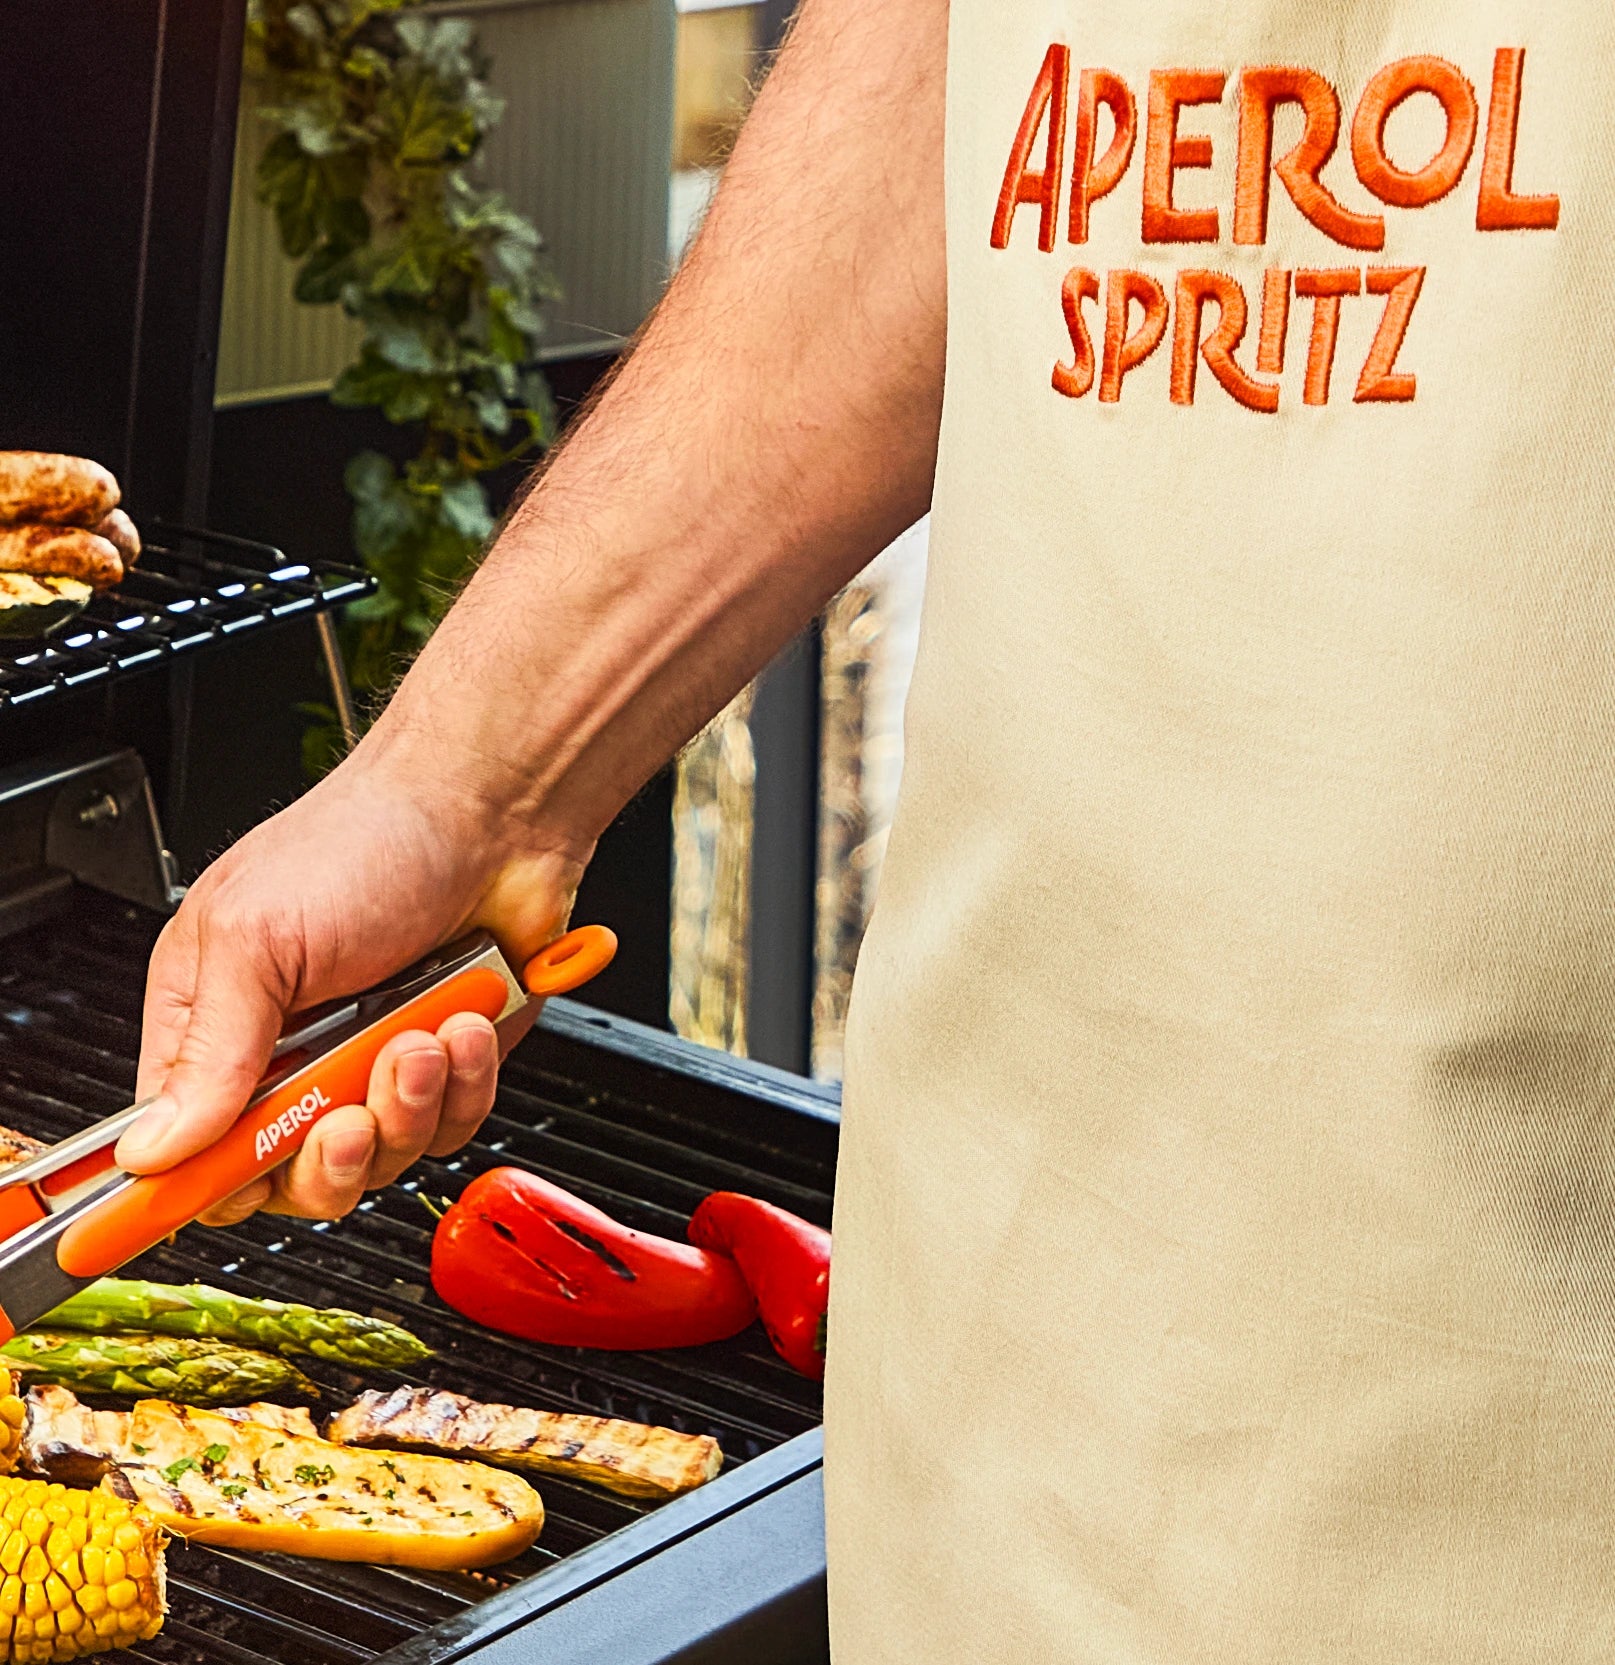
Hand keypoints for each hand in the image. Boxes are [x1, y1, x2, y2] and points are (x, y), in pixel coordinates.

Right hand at [117, 756, 588, 1223]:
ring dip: (406, 1104)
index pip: (185, 1146)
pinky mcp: (449, 1071)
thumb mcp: (256, 938)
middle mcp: (293, 1053)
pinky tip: (463, 1023)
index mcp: (216, 1019)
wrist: (492, 812)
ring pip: (379, 1159)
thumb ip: (207, 1050)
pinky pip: (452, 1126)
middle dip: (328, 1152)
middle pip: (287, 1178)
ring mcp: (373, 1066)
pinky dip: (464, 1084)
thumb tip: (155, 1146)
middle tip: (348, 1104)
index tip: (230, 1188)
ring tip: (419, 1034)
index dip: (198, 1183)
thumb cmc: (367, 839)